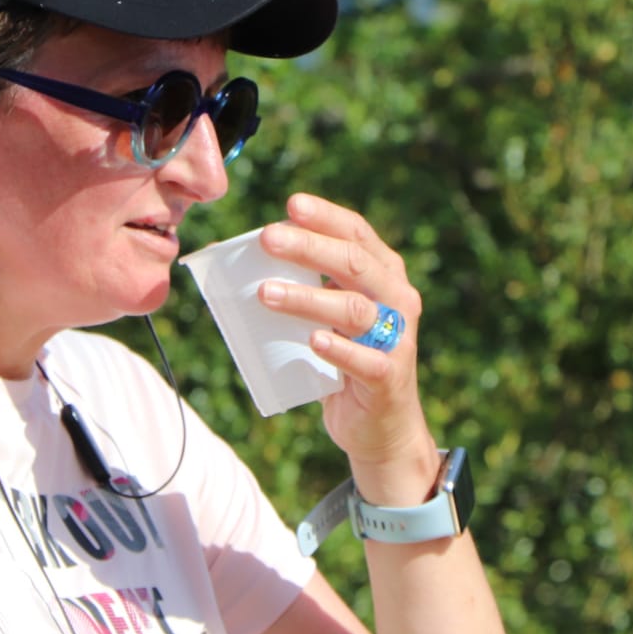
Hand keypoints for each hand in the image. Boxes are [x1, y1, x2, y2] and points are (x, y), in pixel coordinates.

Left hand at [258, 192, 439, 503]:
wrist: (380, 429)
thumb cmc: (343, 363)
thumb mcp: (326, 319)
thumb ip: (301, 290)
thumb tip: (235, 264)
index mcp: (384, 275)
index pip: (357, 234)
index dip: (326, 217)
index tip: (291, 205)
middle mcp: (397, 299)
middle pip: (354, 263)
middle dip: (310, 247)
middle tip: (268, 238)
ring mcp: (397, 339)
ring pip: (354, 308)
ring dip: (308, 298)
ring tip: (266, 292)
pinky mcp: (389, 377)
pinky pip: (365, 360)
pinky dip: (339, 348)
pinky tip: (313, 341)